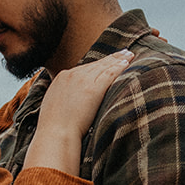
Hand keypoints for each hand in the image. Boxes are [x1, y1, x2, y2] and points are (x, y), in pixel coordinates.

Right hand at [25, 50, 131, 172]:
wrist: (55, 132)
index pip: (85, 67)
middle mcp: (73, 74)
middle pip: (97, 64)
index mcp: (63, 77)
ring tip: (129, 55)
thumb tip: (71, 101)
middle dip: (111, 58)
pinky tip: (128, 63)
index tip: (108, 61)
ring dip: (119, 59)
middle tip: (124, 52)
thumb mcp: (55, 104)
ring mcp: (83, 80)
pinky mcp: (93, 88)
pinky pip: (110, 73)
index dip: (99, 63)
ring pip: (105, 66)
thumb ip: (65, 97)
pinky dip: (120, 67)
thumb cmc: (55, 126)